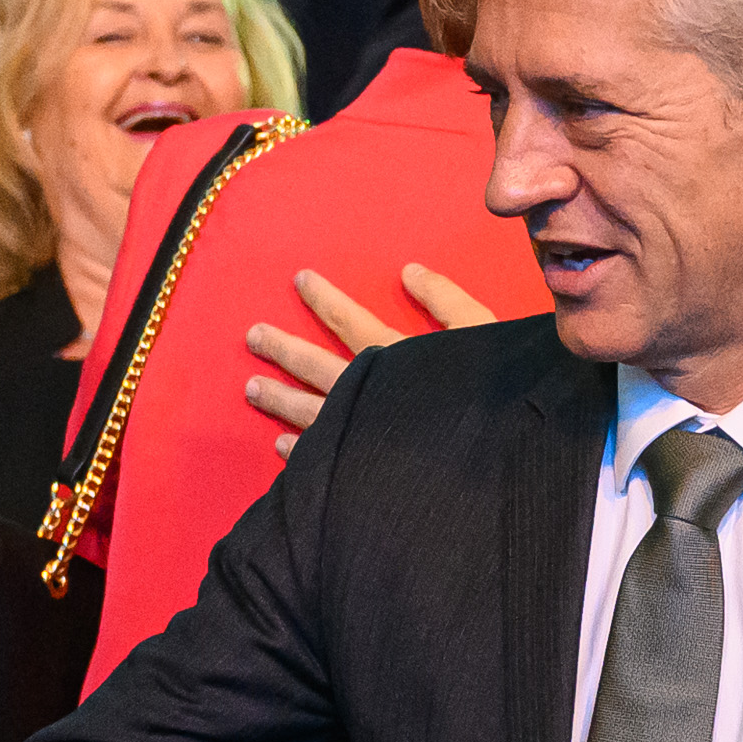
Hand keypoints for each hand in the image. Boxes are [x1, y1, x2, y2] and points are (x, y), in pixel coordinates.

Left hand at [243, 264, 501, 453]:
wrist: (487, 467)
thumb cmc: (491, 396)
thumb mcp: (482, 333)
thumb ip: (447, 301)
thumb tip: (409, 271)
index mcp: (392, 356)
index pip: (349, 320)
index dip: (324, 299)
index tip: (300, 279)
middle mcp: (365, 393)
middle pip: (314, 365)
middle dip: (282, 348)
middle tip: (253, 336)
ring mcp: (356, 434)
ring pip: (308, 410)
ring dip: (278, 398)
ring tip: (251, 388)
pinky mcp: (356, 470)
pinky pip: (318, 457)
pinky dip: (298, 449)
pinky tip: (281, 444)